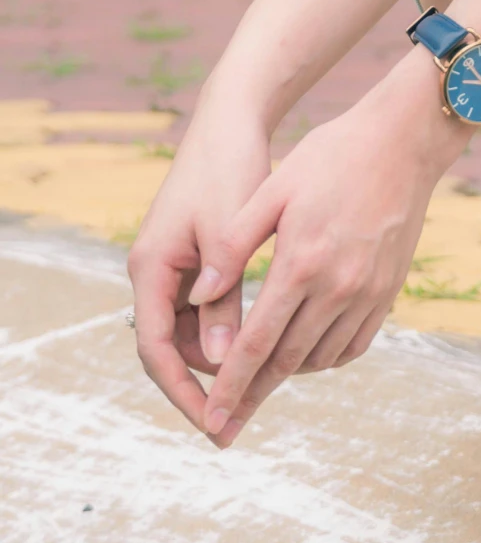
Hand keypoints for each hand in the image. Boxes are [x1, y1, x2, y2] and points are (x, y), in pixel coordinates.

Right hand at [128, 101, 273, 431]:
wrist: (231, 119)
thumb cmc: (229, 167)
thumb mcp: (229, 232)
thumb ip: (226, 296)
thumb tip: (227, 362)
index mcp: (151, 269)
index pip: (157, 351)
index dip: (182, 392)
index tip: (212, 423)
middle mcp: (154, 273)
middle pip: (174, 347)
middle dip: (205, 382)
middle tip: (244, 416)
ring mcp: (173, 266)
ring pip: (192, 331)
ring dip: (222, 355)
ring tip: (264, 384)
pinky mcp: (194, 258)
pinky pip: (206, 309)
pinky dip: (230, 326)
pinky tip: (267, 339)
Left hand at [189, 56, 467, 446]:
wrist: (404, 140)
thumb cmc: (331, 155)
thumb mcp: (274, 188)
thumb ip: (233, 245)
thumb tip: (196, 297)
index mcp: (301, 263)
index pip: (256, 343)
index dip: (230, 386)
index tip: (210, 419)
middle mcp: (337, 287)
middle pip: (285, 362)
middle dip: (251, 397)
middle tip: (225, 427)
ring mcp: (367, 291)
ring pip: (318, 358)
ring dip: (286, 375)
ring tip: (259, 383)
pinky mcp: (388, 290)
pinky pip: (352, 344)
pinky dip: (325, 359)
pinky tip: (306, 355)